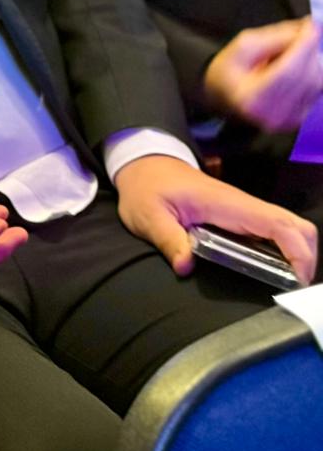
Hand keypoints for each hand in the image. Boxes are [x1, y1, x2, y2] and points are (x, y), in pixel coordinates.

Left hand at [113, 153, 316, 284]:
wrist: (144, 164)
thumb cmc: (147, 188)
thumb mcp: (149, 215)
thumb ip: (168, 240)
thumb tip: (186, 267)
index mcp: (228, 204)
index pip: (279, 224)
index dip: (298, 252)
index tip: (297, 280)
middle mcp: (243, 206)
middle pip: (296, 227)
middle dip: (305, 256)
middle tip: (291, 286)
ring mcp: (243, 210)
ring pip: (288, 229)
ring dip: (295, 255)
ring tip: (283, 283)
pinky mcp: (239, 216)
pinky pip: (272, 233)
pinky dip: (281, 252)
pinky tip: (267, 271)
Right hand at [204, 18, 322, 132]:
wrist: (224, 95)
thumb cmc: (229, 71)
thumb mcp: (242, 46)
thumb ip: (275, 37)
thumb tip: (306, 29)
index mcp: (251, 98)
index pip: (288, 71)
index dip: (304, 45)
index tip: (311, 25)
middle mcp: (272, 114)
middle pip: (306, 75)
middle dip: (306, 50)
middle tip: (295, 35)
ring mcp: (287, 120)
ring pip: (316, 81)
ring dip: (308, 62)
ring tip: (285, 58)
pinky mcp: (299, 119)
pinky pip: (317, 89)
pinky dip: (310, 73)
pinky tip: (292, 70)